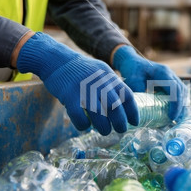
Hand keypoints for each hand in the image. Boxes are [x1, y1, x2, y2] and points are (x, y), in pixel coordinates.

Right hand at [16, 32, 138, 134]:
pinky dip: (84, 125)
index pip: (127, 95)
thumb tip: (124, 102)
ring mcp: (84, 89)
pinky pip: (79, 116)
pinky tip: (85, 126)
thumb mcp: (101, 72)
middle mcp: (99, 83)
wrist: (56, 59)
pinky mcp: (69, 96)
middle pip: (115, 107)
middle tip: (121, 130)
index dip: (133, 111)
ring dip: (104, 127)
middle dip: (120, 122)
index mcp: (109, 77)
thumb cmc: (80, 69)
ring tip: (105, 131)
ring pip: (99, 114)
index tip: (134, 122)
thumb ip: (112, 85)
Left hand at [112, 45, 184, 119]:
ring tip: (174, 118)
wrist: (131, 61)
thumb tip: (143, 113)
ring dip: (180, 104)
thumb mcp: (133, 82)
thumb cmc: (131, 70)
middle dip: (180, 107)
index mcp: (162, 72)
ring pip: (182, 91)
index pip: (174, 89)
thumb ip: (139, 95)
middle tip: (174, 120)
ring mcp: (171, 76)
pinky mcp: (169, 80)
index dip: (175, 104)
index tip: (171, 116)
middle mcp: (170, 73)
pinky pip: (178, 91)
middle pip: (181, 91)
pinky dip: (177, 101)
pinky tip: (172, 111)